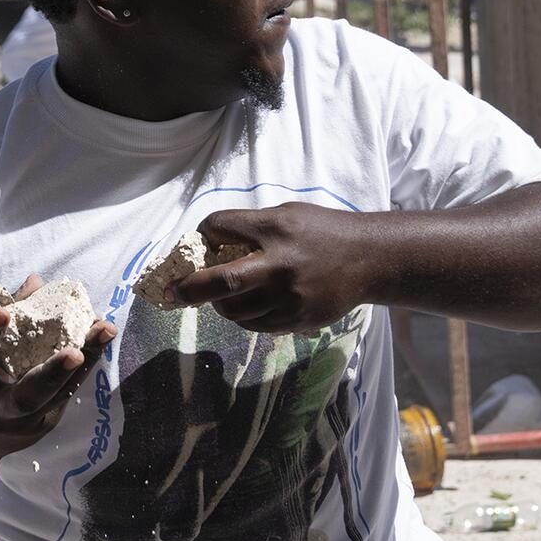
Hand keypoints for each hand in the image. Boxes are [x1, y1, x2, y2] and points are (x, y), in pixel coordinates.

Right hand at [0, 275, 115, 467]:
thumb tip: (35, 282)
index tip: (3, 311)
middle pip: (27, 396)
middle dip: (52, 372)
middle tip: (75, 351)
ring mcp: (22, 422)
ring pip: (57, 395)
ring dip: (85, 362)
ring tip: (105, 330)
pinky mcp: (44, 424)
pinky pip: (66, 392)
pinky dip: (84, 365)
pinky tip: (99, 339)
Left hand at [172, 203, 373, 333]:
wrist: (368, 259)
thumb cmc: (322, 231)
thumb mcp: (287, 214)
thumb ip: (251, 227)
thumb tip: (208, 244)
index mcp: (275, 229)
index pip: (219, 227)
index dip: (202, 234)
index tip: (198, 242)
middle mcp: (280, 264)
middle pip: (220, 282)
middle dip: (188, 289)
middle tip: (172, 292)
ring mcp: (289, 296)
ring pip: (234, 311)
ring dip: (218, 305)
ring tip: (219, 297)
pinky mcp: (297, 319)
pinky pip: (255, 325)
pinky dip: (242, 317)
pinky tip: (246, 306)